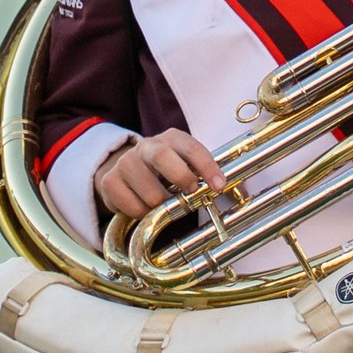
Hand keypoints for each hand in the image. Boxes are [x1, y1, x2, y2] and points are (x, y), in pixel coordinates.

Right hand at [95, 128, 228, 220]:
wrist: (123, 170)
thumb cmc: (165, 171)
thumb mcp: (187, 167)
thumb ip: (212, 179)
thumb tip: (243, 196)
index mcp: (172, 139)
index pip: (192, 148)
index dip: (208, 167)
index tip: (219, 186)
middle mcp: (147, 146)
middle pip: (162, 157)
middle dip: (180, 177)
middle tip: (191, 193)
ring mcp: (126, 163)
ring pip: (147, 188)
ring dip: (161, 203)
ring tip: (165, 204)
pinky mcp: (109, 181)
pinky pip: (130, 205)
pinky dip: (142, 213)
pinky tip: (144, 208)